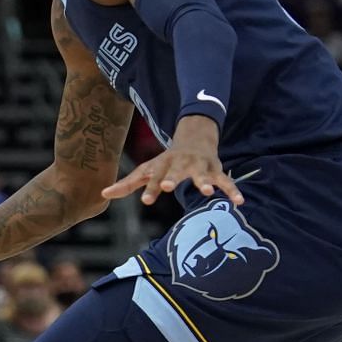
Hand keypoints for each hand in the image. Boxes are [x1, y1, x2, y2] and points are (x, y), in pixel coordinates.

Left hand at [102, 117, 242, 206]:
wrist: (194, 138)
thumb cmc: (166, 161)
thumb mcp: (146, 170)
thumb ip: (127, 184)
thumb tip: (103, 194)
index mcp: (162, 166)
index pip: (154, 178)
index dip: (151, 189)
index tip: (147, 201)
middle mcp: (180, 165)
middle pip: (176, 173)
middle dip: (172, 179)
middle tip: (168, 188)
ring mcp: (199, 166)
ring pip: (202, 174)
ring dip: (204, 182)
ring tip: (207, 193)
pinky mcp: (215, 170)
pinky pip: (225, 181)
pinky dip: (232, 191)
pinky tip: (239, 202)